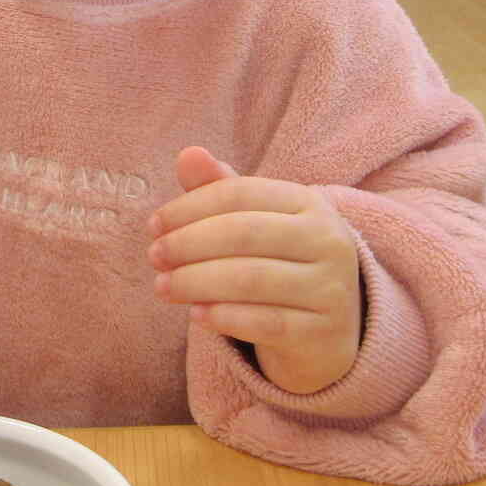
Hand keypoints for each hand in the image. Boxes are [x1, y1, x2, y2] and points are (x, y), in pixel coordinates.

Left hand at [147, 147, 361, 394]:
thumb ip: (218, 189)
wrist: (326, 331)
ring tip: (162, 287)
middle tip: (153, 256)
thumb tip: (188, 154)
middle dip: (188, 244)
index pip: (239, 194)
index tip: (153, 225)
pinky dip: (224, 317)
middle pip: (243, 233)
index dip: (189, 207)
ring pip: (251, 279)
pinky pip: (266, 323)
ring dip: (195, 282)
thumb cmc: (277, 263)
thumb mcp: (252, 222)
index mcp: (309, 203)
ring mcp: (331, 288)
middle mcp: (329, 240)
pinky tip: (195, 315)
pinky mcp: (323, 332)